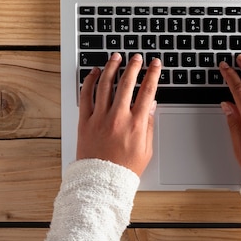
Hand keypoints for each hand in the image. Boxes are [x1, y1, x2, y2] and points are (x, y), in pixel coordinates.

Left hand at [77, 53, 159, 176]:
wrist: (101, 182)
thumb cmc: (124, 169)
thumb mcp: (146, 149)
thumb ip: (148, 124)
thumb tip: (151, 104)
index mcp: (136, 124)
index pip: (147, 91)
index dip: (153, 74)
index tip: (155, 64)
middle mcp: (118, 118)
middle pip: (127, 83)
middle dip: (134, 66)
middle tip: (137, 57)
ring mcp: (100, 118)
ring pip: (106, 84)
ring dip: (112, 67)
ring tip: (116, 57)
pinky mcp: (85, 121)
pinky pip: (86, 95)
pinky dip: (90, 81)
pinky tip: (95, 72)